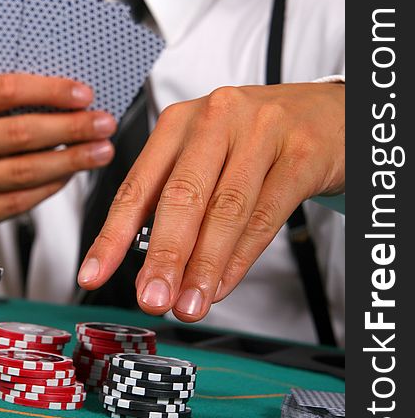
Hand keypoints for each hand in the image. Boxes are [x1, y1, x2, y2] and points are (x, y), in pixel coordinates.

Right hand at [0, 74, 115, 236]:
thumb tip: (60, 98)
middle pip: (22, 132)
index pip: (5, 90)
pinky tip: (69, 176)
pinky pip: (18, 202)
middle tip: (104, 124)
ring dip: (70, 161)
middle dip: (72, 127)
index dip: (49, 90)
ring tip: (100, 152)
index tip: (82, 94)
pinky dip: (50, 188)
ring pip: (25, 170)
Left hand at [78, 82, 344, 321]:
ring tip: (188, 305)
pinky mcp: (300, 153)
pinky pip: (265, 213)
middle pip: (182, 196)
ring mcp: (261, 132)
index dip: (113, 234)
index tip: (93, 274)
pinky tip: (223, 283)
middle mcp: (216, 118)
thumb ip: (181, 198)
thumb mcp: (209, 154)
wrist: (325, 112)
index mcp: (181, 121)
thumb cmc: (257, 138)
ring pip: (225, 209)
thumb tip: (154, 264)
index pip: (139, 184)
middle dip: (163, 256)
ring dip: (203, 266)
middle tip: (151, 300)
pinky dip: (241, 257)